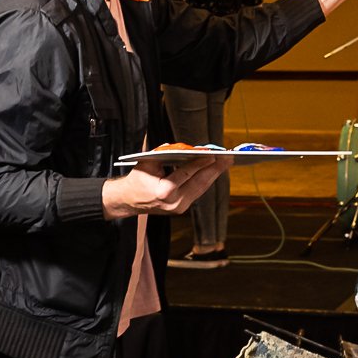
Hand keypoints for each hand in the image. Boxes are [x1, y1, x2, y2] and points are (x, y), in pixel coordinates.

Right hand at [102, 155, 224, 216]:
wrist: (128, 200)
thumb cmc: (137, 179)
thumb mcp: (147, 162)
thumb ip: (165, 154)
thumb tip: (187, 148)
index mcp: (164, 191)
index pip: (186, 174)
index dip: (200, 163)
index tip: (213, 154)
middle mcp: (174, 202)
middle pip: (199, 183)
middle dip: (215, 168)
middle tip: (228, 156)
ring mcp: (179, 207)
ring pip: (202, 188)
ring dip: (215, 174)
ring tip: (226, 161)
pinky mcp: (182, 208)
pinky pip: (198, 192)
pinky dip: (206, 180)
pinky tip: (215, 170)